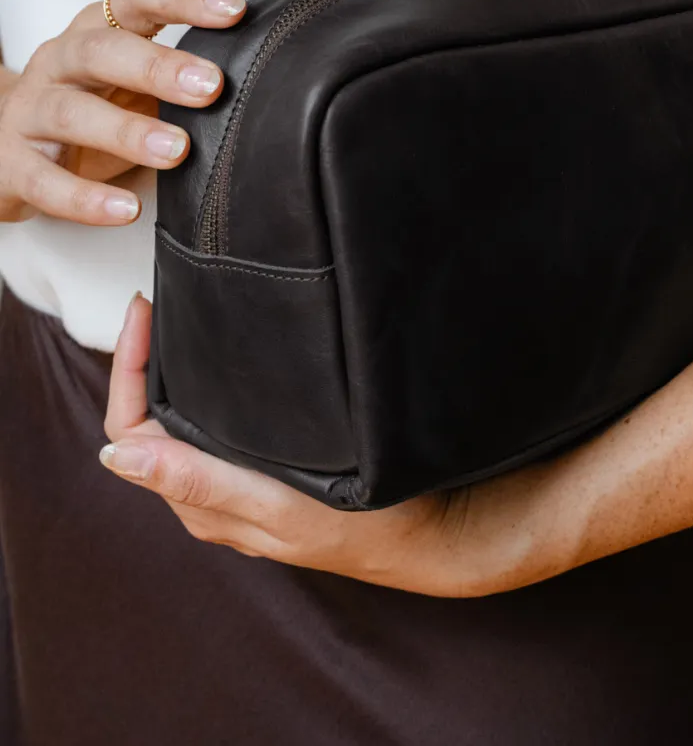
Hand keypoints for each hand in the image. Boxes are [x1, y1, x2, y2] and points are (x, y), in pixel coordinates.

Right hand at [0, 0, 245, 225]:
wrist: (4, 142)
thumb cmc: (92, 103)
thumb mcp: (132, 76)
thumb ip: (183, 71)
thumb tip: (266, 76)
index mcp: (98, 27)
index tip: (236, 9)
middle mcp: (60, 59)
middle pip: (102, 50)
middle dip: (158, 66)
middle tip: (210, 87)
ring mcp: (31, 111)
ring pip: (72, 114)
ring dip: (127, 132)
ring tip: (177, 151)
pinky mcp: (11, 164)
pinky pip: (44, 181)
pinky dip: (85, 199)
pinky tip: (125, 211)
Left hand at [101, 294, 572, 598]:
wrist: (439, 534)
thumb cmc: (365, 526)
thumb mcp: (280, 504)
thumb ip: (201, 481)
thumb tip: (115, 458)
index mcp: (204, 503)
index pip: (132, 431)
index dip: (127, 368)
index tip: (145, 307)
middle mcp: (215, 493)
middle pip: (153, 418)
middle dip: (147, 358)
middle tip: (162, 297)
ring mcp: (246, 481)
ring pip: (187, 418)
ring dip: (180, 367)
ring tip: (188, 312)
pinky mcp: (276, 467)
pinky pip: (224, 422)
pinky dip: (215, 382)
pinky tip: (235, 352)